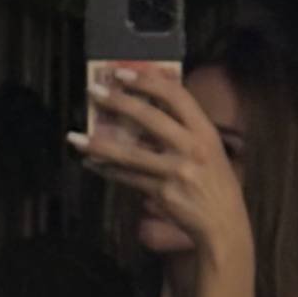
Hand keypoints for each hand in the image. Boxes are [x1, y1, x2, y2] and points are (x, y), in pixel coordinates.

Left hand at [68, 66, 252, 263]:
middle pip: (149, 117)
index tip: (122, 72)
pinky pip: (128, 178)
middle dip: (117, 101)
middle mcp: (192, 147)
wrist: (223, 224)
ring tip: (74, 138)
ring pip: (130, 153)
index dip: (148, 80)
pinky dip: (108, 171)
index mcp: (205, 131)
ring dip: (98, 144)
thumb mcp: (209, 150)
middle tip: (92, 91)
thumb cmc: (213, 183)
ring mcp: (177, 171)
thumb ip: (182, 131)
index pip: (176, 95)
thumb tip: (140, 112)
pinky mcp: (163, 193)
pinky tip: (92, 164)